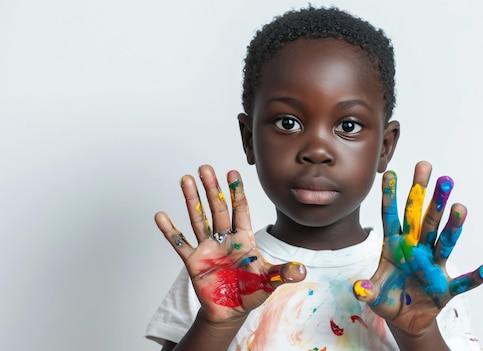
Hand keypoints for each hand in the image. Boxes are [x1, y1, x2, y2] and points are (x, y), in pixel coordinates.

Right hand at [155, 165, 305, 323]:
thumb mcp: (270, 282)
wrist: (231, 312)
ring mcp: (208, 248)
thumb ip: (283, 274)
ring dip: (192, 200)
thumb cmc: (251, 292)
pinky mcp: (193, 262)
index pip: (240, 210)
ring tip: (185, 180)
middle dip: (212, 189)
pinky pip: (180, 244)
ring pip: (199, 219)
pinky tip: (161, 215)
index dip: (237, 192)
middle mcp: (224, 239)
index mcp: (243, 239)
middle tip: (205, 168)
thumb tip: (301, 271)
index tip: (232, 172)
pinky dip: (170, 230)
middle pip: (218, 209)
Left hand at [353, 161, 482, 335]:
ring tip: (459, 207)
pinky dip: (474, 278)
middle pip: (421, 218)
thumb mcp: (372, 295)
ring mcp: (432, 265)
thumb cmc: (387, 298)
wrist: (404, 319)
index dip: (390, 196)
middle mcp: (415, 249)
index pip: (391, 217)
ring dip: (452, 225)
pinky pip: (462, 282)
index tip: (390, 173)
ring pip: (443, 240)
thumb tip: (359, 289)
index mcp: (394, 246)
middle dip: (426, 195)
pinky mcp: (446, 287)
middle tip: (429, 169)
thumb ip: (367, 290)